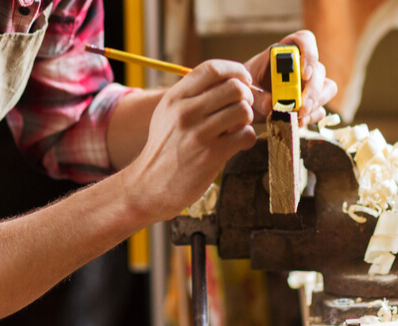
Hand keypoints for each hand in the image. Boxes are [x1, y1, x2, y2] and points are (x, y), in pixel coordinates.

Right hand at [121, 60, 257, 219]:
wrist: (150, 184)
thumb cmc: (165, 147)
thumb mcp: (168, 114)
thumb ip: (194, 96)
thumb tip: (231, 81)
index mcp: (175, 97)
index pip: (212, 69)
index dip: (235, 70)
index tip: (243, 79)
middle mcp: (185, 112)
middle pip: (235, 88)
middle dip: (246, 96)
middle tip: (242, 106)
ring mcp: (199, 134)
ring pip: (244, 110)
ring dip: (247, 118)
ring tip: (237, 127)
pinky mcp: (212, 155)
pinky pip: (246, 135)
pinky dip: (246, 138)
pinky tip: (235, 143)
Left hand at [245, 30, 338, 125]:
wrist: (247, 102)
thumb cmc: (248, 87)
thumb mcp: (247, 89)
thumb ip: (258, 96)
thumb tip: (272, 105)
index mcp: (285, 51)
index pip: (305, 40)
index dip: (309, 54)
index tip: (304, 74)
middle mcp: (302, 64)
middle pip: (319, 70)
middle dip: (312, 91)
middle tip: (301, 107)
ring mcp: (311, 83)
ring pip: (327, 88)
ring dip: (315, 104)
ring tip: (299, 117)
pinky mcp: (313, 101)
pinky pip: (321, 108)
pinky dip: (311, 117)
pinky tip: (297, 122)